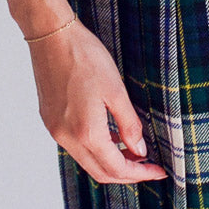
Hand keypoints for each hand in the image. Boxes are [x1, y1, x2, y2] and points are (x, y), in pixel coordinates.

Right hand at [27, 12, 167, 184]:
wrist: (51, 35)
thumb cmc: (85, 57)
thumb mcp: (116, 90)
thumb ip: (129, 124)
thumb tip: (139, 150)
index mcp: (86, 132)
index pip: (117, 168)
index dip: (140, 173)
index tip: (159, 170)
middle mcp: (67, 137)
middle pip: (100, 172)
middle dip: (126, 173)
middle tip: (148, 163)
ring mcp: (55, 130)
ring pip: (87, 161)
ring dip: (110, 161)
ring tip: (132, 149)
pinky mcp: (50, 120)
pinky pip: (75, 146)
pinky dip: (95, 148)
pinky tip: (109, 135)